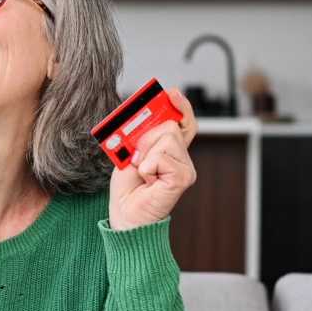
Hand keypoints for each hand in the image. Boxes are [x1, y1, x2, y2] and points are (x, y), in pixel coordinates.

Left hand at [108, 88, 198, 230]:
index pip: (183, 122)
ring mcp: (186, 169)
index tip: (172, 94)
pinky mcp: (183, 178)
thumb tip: (145, 116)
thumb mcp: (130, 153)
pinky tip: (149, 181)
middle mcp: (183, 158)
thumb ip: (141, 135)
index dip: (180, 107)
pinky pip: (161, 156)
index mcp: (172, 151)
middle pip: (169, 126)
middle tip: (137, 158)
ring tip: (143, 172)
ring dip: (145, 154)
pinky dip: (148, 167)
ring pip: (166, 138)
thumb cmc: (128, 188)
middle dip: (146, 138)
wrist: (125, 215)